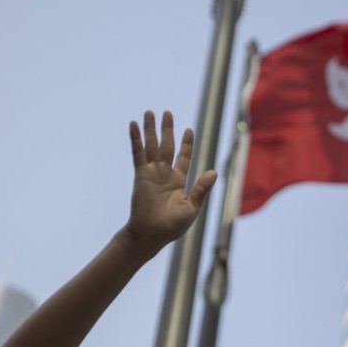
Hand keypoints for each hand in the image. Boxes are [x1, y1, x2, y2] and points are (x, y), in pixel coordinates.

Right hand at [124, 110, 216, 251]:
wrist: (153, 233)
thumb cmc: (173, 226)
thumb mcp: (192, 206)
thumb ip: (201, 188)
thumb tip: (214, 172)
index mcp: (178, 181)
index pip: (183, 156)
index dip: (186, 143)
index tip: (188, 130)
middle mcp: (164, 174)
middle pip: (167, 146)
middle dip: (167, 129)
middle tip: (167, 113)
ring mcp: (151, 173)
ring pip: (152, 146)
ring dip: (150, 129)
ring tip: (149, 112)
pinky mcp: (140, 175)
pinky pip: (138, 153)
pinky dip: (136, 139)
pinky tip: (133, 125)